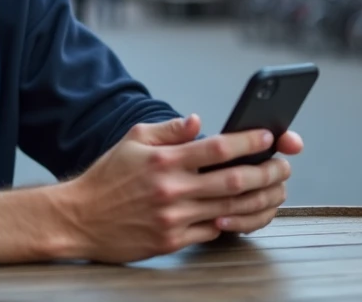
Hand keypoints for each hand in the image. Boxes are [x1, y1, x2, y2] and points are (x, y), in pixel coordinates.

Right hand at [57, 115, 300, 263]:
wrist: (78, 219)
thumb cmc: (107, 177)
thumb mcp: (132, 141)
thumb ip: (168, 130)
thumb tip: (198, 121)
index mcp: (164, 160)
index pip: (217, 148)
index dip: (248, 141)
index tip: (268, 135)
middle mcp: (171, 190)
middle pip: (234, 181)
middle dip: (266, 171)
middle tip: (283, 165)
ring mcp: (173, 219)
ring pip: (230, 210)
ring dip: (260, 199)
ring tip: (276, 190)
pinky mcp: (171, 242)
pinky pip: (213, 232)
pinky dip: (233, 221)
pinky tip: (244, 212)